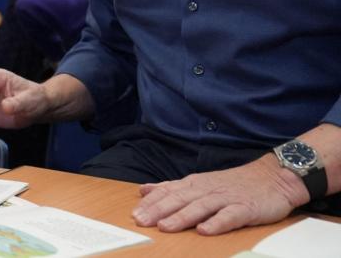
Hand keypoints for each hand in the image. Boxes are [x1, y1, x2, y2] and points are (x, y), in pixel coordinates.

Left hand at [132, 156, 306, 234]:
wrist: (274, 177)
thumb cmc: (234, 183)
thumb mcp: (199, 181)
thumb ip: (172, 186)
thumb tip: (144, 189)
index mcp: (194, 184)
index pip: (168, 192)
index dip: (150, 203)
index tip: (134, 213)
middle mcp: (207, 189)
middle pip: (179, 199)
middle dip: (158, 210)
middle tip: (141, 221)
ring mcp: (226, 198)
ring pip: (200, 207)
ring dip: (181, 217)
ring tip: (165, 227)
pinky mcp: (245, 208)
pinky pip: (229, 216)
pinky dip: (217, 222)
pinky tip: (205, 230)